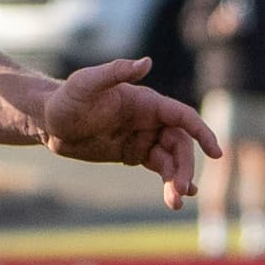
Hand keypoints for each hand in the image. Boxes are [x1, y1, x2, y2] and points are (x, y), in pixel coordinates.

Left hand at [38, 56, 219, 208]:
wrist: (49, 121)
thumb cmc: (66, 99)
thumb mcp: (87, 83)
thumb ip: (116, 72)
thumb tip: (147, 62)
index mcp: (146, 102)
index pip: (182, 117)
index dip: (201, 133)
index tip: (215, 153)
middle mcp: (149, 119)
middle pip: (180, 144)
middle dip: (184, 167)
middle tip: (181, 189)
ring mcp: (143, 137)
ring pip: (171, 160)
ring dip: (177, 180)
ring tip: (175, 202)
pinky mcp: (133, 154)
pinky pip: (159, 168)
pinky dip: (169, 182)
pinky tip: (175, 198)